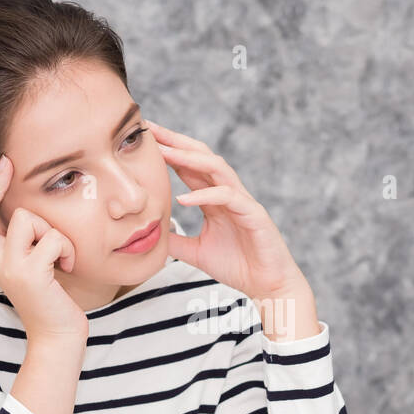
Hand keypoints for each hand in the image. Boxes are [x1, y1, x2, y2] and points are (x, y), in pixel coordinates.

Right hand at [0, 154, 88, 341]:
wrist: (58, 336)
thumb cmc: (51, 296)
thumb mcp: (31, 261)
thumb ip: (21, 236)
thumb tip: (18, 204)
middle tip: (7, 164)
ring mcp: (10, 267)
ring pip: (26, 218)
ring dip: (51, 230)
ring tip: (59, 255)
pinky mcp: (31, 274)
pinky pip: (53, 238)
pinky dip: (67, 250)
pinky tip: (68, 267)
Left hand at [148, 120, 309, 302]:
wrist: (268, 285)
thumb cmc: (238, 266)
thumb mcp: (196, 253)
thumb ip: (175, 240)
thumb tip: (148, 234)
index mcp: (215, 199)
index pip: (189, 167)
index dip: (168, 151)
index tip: (145, 139)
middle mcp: (229, 193)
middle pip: (202, 156)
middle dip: (176, 141)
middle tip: (151, 129)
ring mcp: (242, 201)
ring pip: (217, 168)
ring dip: (189, 158)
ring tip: (164, 153)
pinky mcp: (254, 214)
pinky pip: (228, 197)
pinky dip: (205, 195)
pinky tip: (183, 198)